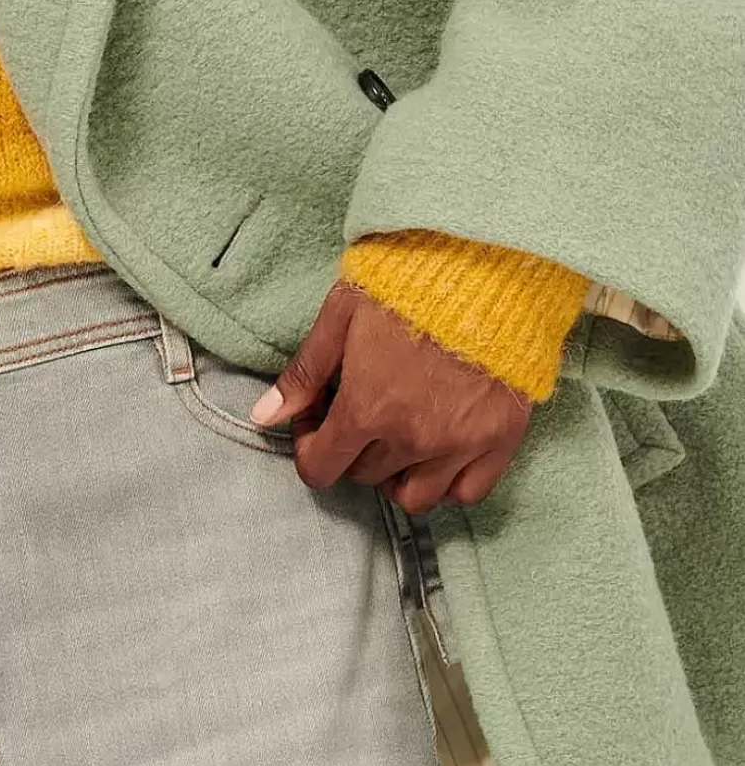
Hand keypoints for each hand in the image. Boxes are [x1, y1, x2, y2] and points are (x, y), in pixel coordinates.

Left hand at [246, 276, 533, 512]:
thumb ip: (304, 373)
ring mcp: (460, 444)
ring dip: (395, 474)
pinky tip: (437, 449)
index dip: (309, 446)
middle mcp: (412, 438)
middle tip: (359, 408)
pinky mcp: (501, 439)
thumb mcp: (341, 316)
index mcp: (366, 409)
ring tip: (396, 436)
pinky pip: (467, 493)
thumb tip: (264, 416)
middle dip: (350, 448)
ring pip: (414, 498)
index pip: (320, 468)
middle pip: (363, 476)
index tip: (317, 417)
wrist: (487, 268)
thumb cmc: (408, 284)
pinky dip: (446, 482)